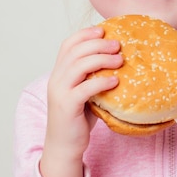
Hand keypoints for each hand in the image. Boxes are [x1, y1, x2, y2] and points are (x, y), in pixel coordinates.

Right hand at [40, 27, 122, 176]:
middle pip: (75, 51)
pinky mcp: (67, 106)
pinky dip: (101, 81)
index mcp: (59, 72)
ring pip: (79, 66)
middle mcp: (56, 79)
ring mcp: (60, 92)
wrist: (64, 146)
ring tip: (120, 60)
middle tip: (118, 45)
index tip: (103, 30)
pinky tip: (116, 81)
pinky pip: (85, 88)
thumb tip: (119, 58)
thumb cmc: (78, 118)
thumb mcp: (84, 91)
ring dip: (102, 59)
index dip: (84, 34)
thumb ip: (93, 76)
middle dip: (98, 44)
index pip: (68, 44)